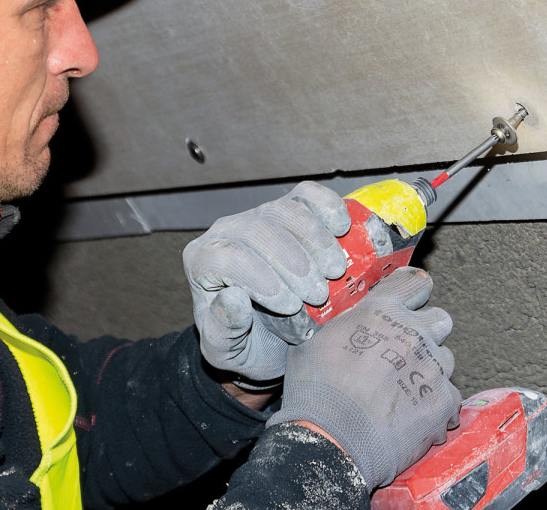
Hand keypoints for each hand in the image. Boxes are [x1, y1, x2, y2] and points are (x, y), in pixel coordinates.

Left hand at [183, 181, 349, 381]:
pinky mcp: (290, 209)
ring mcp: (260, 216)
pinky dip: (327, 206)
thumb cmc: (246, 343)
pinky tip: (343, 229)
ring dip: (314, 238)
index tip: (290, 305)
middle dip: (292, 262)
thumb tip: (233, 297)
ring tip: (335, 270)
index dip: (258, 276)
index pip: (226, 257)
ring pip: (282, 209)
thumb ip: (223, 330)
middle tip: (318, 293)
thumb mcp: (227, 352)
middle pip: (257, 231)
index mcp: (203, 263)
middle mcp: (227, 232)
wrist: (272, 338)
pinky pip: (306, 194)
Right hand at [268, 267, 461, 488]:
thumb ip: (341, 324)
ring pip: (445, 360)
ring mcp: (431, 367)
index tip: (412, 301)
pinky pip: (450, 396)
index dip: (415, 292)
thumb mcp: (313, 341)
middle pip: (440, 319)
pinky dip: (435, 406)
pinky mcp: (443, 401)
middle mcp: (412, 333)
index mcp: (381, 311)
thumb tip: (345, 320)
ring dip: (429, 371)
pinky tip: (412, 417)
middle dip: (428, 332)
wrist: (330, 441)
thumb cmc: (315, 393)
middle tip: (405, 353)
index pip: (415, 283)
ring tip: (403, 393)